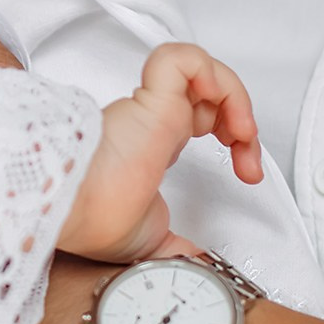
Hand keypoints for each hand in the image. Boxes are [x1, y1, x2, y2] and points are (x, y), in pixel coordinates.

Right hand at [64, 44, 263, 262]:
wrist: (75, 208)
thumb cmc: (94, 219)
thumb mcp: (154, 243)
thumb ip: (179, 248)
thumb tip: (200, 263)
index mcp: (156, 144)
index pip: (201, 118)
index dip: (234, 136)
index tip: (247, 173)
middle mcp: (156, 121)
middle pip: (210, 93)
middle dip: (242, 117)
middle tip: (247, 150)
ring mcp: (155, 106)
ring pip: (201, 68)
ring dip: (234, 94)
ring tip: (241, 130)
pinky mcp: (153, 97)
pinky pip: (184, 60)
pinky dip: (212, 73)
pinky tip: (218, 103)